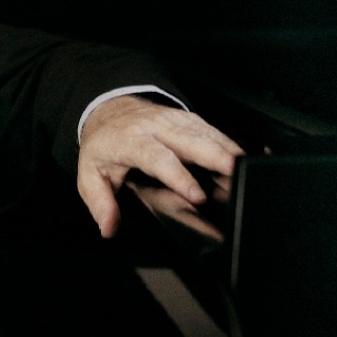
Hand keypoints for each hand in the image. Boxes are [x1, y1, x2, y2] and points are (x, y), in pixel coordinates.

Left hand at [76, 95, 243, 237]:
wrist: (109, 110)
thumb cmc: (104, 145)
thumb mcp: (90, 175)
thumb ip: (100, 202)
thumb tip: (108, 227)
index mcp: (131, 140)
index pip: (157, 158)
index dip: (179, 177)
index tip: (196, 195)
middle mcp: (155, 127)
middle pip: (190, 140)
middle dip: (215, 157)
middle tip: (236, 175)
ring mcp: (173, 120)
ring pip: (205, 132)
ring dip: (227, 149)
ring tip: (247, 167)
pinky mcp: (187, 118)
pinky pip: (211, 128)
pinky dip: (228, 141)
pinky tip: (242, 155)